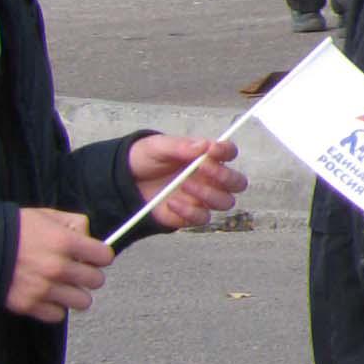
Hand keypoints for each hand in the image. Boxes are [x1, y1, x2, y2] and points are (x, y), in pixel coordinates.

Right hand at [7, 209, 111, 321]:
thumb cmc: (12, 229)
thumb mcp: (45, 215)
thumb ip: (73, 223)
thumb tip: (90, 236)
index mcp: (65, 242)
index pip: (105, 256)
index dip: (100, 256)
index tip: (94, 257)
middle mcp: (57, 267)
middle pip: (96, 281)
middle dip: (88, 275)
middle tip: (76, 271)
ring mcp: (44, 288)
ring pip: (83, 302)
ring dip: (75, 294)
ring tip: (63, 286)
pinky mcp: (29, 305)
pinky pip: (58, 315)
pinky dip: (55, 307)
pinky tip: (47, 295)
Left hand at [129, 135, 247, 230]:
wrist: (125, 182)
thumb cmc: (146, 159)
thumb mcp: (159, 147)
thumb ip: (181, 146)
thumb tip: (204, 145)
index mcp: (207, 158)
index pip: (229, 153)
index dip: (226, 151)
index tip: (213, 150)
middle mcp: (211, 179)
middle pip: (238, 182)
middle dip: (225, 177)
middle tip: (203, 169)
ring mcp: (203, 198)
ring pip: (226, 202)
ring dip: (209, 194)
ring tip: (184, 185)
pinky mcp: (191, 215)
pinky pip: (203, 218)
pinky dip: (189, 211)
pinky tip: (171, 202)